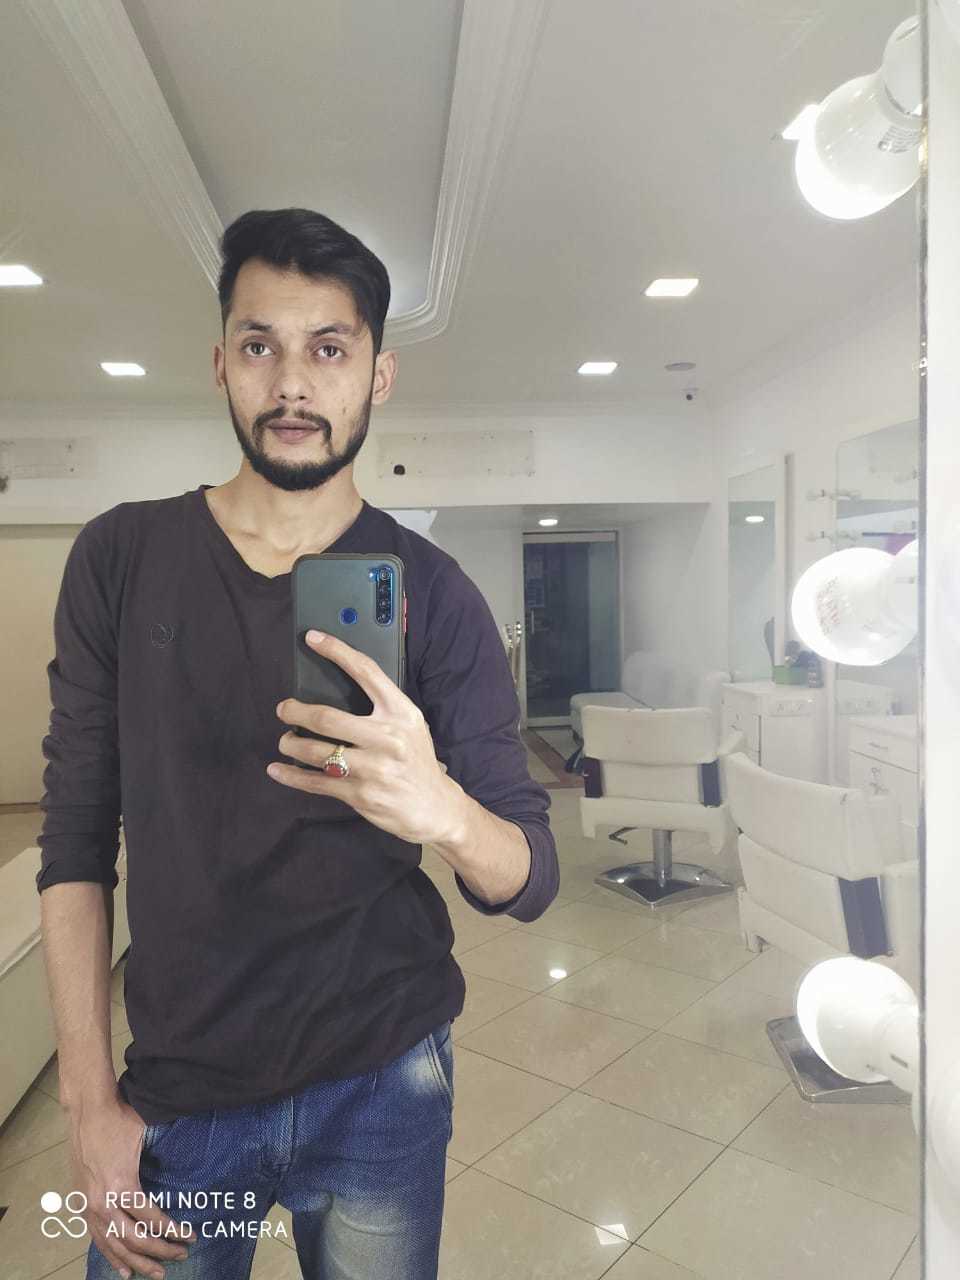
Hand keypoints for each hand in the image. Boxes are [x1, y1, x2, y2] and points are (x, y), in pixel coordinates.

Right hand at [69, 1096, 195, 1278]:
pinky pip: (98, 1238)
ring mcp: (91, 1207)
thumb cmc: (120, 1120)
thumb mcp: (146, 1137)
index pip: (152, 1219)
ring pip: (115, 1245)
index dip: (172, 1231)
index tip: (190, 1237)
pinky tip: (123, 1270)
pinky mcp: (83, 1205)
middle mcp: (105, 1202)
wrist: (88, 1111)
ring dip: (137, 1261)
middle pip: (135, 1239)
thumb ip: (160, 1159)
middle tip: (180, 1256)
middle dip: (160, 1250)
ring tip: (156, 1272)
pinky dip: (111, 1256)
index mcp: (123, 1186)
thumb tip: (186, 1165)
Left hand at [269, 630, 461, 845]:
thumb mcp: (411, 726)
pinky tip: (278, 769)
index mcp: (401, 713)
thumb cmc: (417, 761)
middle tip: (284, 709)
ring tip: (286, 740)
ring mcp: (373, 768)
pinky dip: (291, 775)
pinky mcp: (360, 794)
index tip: (313, 638)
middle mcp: (387, 738)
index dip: (337, 651)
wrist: (436, 807)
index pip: (366, 671)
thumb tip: (336, 689)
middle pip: (327, 717)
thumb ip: (382, 708)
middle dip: (296, 711)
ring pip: (316, 751)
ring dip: (291, 743)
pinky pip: (316, 781)